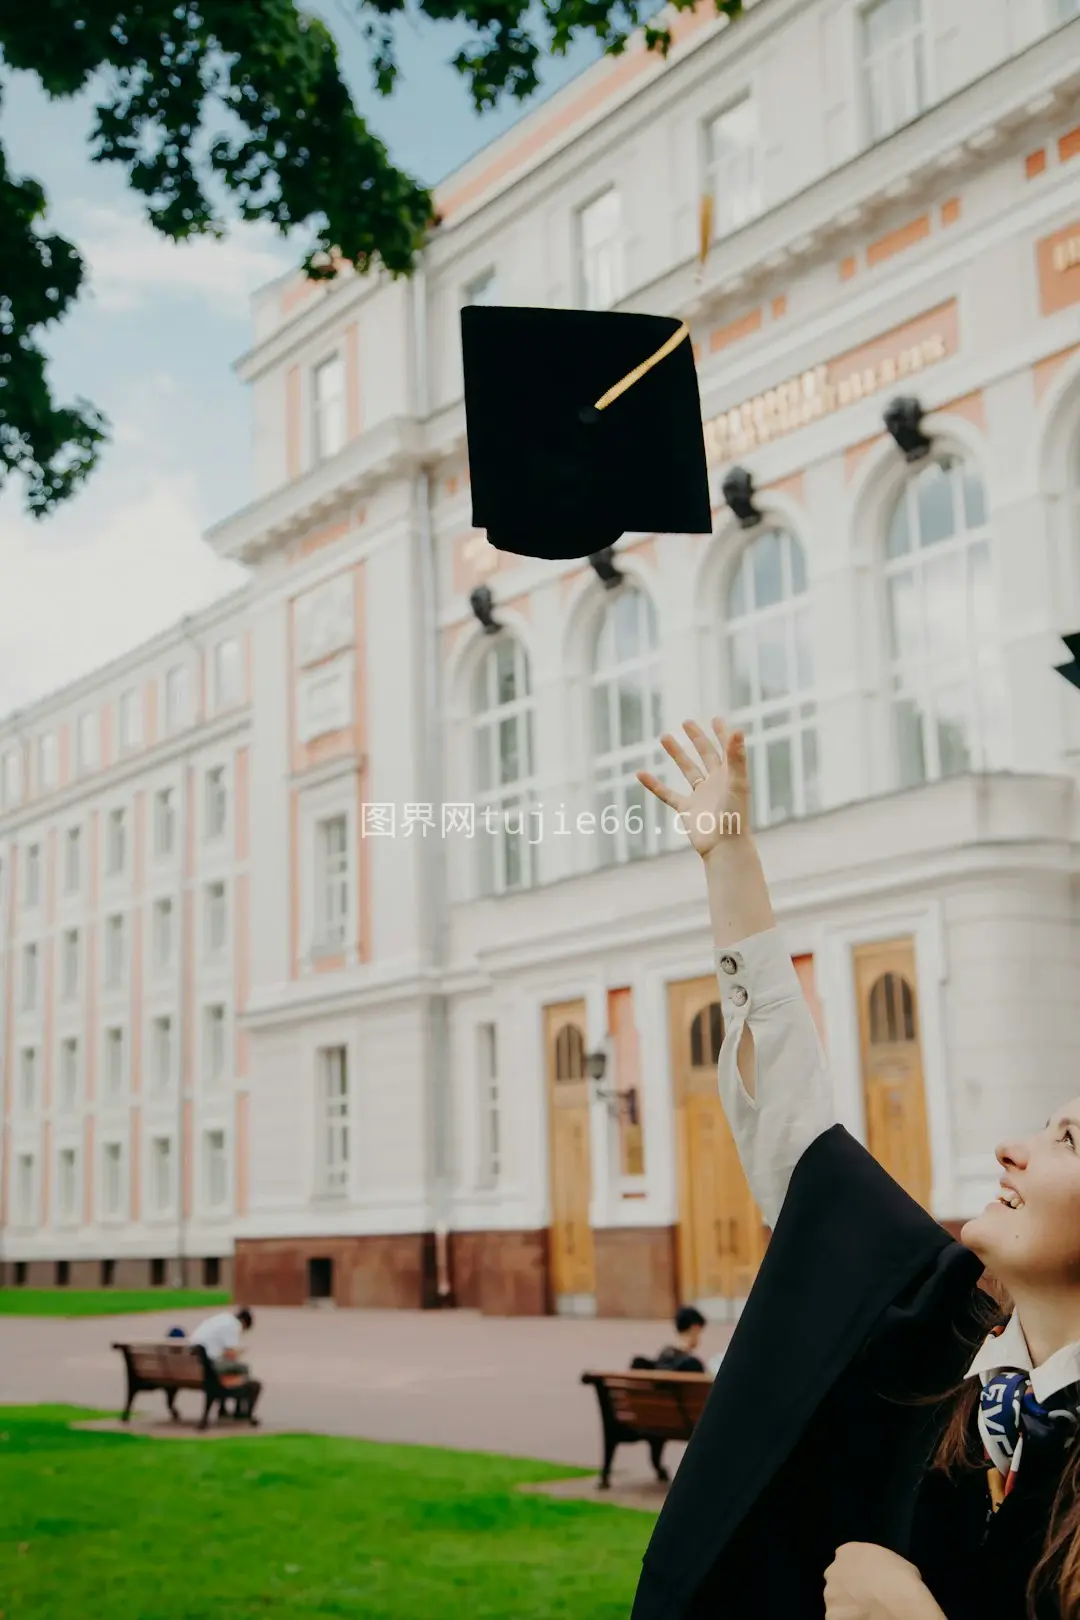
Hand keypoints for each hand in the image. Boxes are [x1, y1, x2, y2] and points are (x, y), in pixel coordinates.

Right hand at [637, 718, 750, 857]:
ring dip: (676, 754)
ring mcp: (700, 796)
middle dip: (697, 739)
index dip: (722, 734)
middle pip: (705, 755)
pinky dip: (654, 784)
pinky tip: (641, 773)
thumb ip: (736, 756)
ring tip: (664, 737)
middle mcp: (715, 783)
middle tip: (686, 722)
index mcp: (729, 776)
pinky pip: (667, 794)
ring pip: (687, 770)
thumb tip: (739, 729)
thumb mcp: (736, 782)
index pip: (726, 749)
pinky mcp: (686, 809)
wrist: (724, 847)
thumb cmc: (736, 816)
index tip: (715, 719)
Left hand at [824, 1544, 944, 1619]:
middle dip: (848, 1589)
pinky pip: (838, 1618)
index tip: (866, 1583)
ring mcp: (831, 1594)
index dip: (856, 1573)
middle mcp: (834, 1570)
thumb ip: (881, 1565)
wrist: (898, 1604)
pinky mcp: (832, 1615)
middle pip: (838, 1580)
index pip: (845, 1560)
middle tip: (865, 1599)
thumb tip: (886, 1575)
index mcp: (848, 1551)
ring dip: (847, 1607)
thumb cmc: (901, 1580)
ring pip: (836, 1601)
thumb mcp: (896, 1562)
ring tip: (866, 1613)